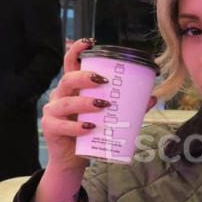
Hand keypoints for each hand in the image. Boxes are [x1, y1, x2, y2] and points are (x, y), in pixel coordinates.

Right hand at [34, 39, 156, 201]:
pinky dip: (77, 126)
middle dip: (85, 77)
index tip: (89, 42)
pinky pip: (62, 125)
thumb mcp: (106, 116)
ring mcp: (52, 111)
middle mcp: (59, 95)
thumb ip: (126, 106)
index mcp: (73, 88)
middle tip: (104, 80)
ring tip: (103, 105)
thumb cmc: (90, 133)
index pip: (70, 64)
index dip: (77, 50)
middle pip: (68, 79)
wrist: (74, 159)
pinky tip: (89, 127)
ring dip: (85, 103)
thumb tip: (151, 97)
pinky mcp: (50, 128)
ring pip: (66, 102)